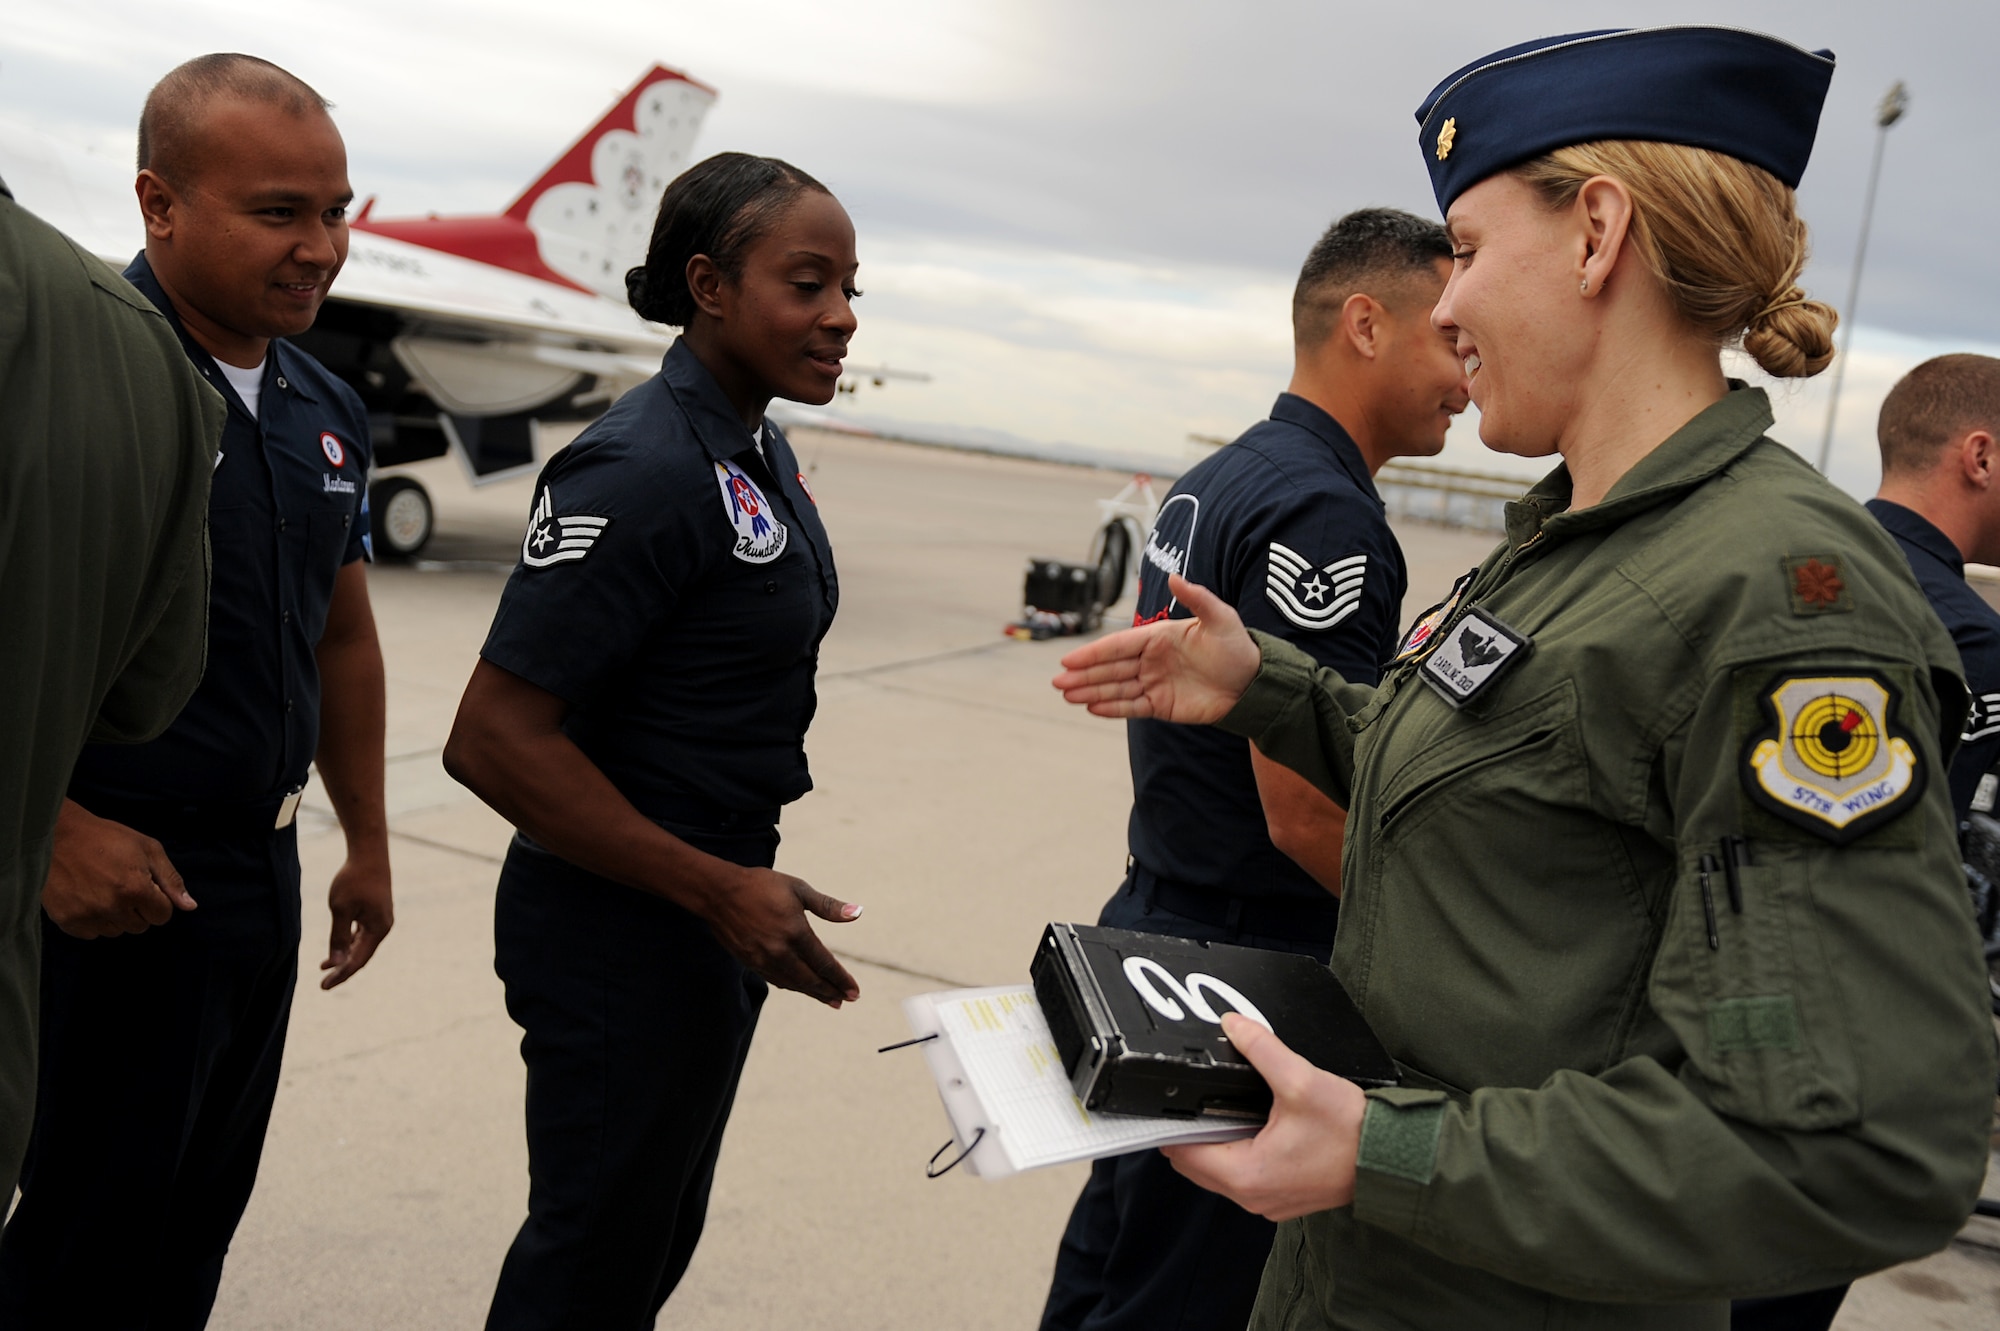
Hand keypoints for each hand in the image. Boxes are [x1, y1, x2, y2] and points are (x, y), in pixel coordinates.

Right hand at [42, 800, 195, 937]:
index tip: (146, 885)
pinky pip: (92, 933)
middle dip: (138, 909)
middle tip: (122, 884)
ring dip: (116, 916)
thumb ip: (171, 880)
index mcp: (136, 890)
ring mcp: (87, 916)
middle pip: (140, 926)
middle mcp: (112, 907)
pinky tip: (88, 897)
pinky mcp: (67, 921)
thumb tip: (190, 906)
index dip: (158, 900)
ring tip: (104, 889)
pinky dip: (93, 920)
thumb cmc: (107, 838)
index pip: (162, 916)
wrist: (57, 835)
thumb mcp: (148, 849)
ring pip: (116, 931)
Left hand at [321, 850, 392, 988]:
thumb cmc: (354, 880)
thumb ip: (338, 936)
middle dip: (342, 969)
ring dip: (345, 956)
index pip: (358, 960)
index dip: (341, 975)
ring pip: (362, 945)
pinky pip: (363, 933)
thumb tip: (335, 962)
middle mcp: (383, 927)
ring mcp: (381, 919)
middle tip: (324, 983)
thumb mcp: (340, 909)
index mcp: (378, 929)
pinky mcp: (376, 911)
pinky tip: (340, 946)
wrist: (369, 854)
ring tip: (324, 966)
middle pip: (362, 956)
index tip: (323, 987)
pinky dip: (350, 942)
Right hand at [703, 867, 860, 1007]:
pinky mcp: (750, 962)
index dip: (841, 979)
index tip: (854, 991)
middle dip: (831, 992)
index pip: (824, 963)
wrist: (718, 892)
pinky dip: (792, 985)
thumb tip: (857, 913)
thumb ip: (828, 906)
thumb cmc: (761, 885)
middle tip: (846, 1000)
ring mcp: (763, 959)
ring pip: (794, 983)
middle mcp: (780, 951)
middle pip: (811, 980)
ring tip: (829, 999)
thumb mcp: (798, 889)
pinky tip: (800, 986)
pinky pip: (776, 979)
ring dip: (813, 993)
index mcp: (795, 932)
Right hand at [1052, 574, 1260, 721]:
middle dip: (1083, 675)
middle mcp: (1151, 660)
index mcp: (1158, 637)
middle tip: (1057, 682)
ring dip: (1091, 691)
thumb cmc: (1238, 648)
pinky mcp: (1161, 705)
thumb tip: (1175, 577)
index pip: (1119, 645)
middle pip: (1110, 668)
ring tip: (1067, 696)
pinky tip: (1091, 708)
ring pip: (1115, 688)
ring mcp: (1154, 683)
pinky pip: (1131, 707)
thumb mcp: (1221, 619)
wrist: (1254, 684)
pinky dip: (1112, 708)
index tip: (1069, 660)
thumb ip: (1198, 598)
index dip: (1093, 653)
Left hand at [1161, 1013, 1367, 1220]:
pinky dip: (1241, 1154)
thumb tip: (1233, 1025)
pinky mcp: (1284, 1197)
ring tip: (1227, 1108)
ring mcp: (1269, 1202)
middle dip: (1193, 1132)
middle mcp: (1252, 1196)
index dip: (1171, 1124)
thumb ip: (1262, 1049)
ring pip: (1220, 1173)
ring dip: (1217, 1144)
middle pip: (1196, 1166)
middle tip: (1199, 1098)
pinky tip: (1254, 1126)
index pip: (1183, 1154)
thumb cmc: (1352, 1131)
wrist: (1392, 1158)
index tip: (1170, 1102)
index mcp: (1246, 1174)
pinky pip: (1246, 1177)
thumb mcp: (1301, 1080)